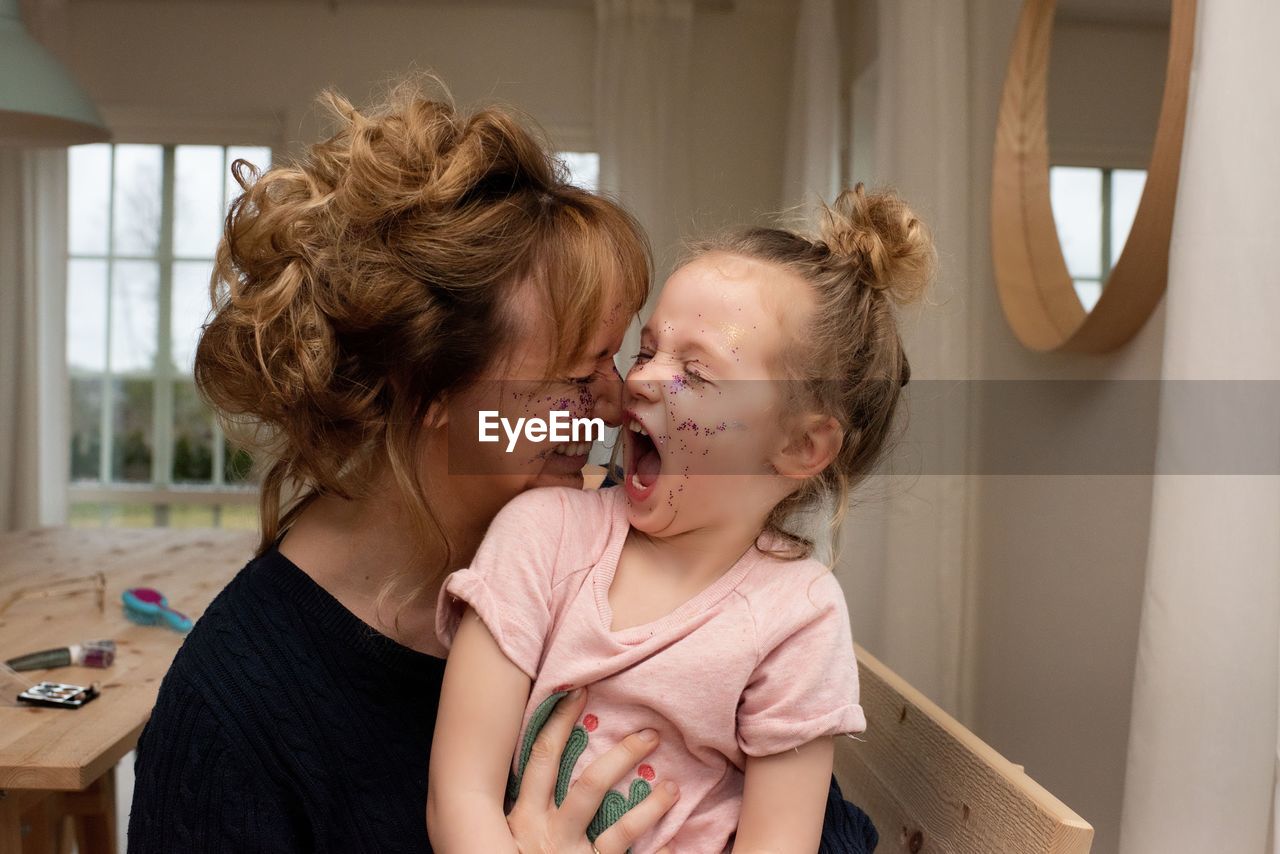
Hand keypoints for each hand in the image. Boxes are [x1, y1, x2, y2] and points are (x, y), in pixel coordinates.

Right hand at [507, 688, 679, 853]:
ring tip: (672, 787)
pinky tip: (673, 846)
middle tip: (649, 734)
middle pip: (587, 787)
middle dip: (619, 757)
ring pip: (617, 830)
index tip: (578, 689)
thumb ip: (530, 801)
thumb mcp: (512, 831)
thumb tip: (546, 757)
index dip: (558, 723)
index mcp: (524, 817)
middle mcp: (547, 837)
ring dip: (650, 807)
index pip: (540, 760)